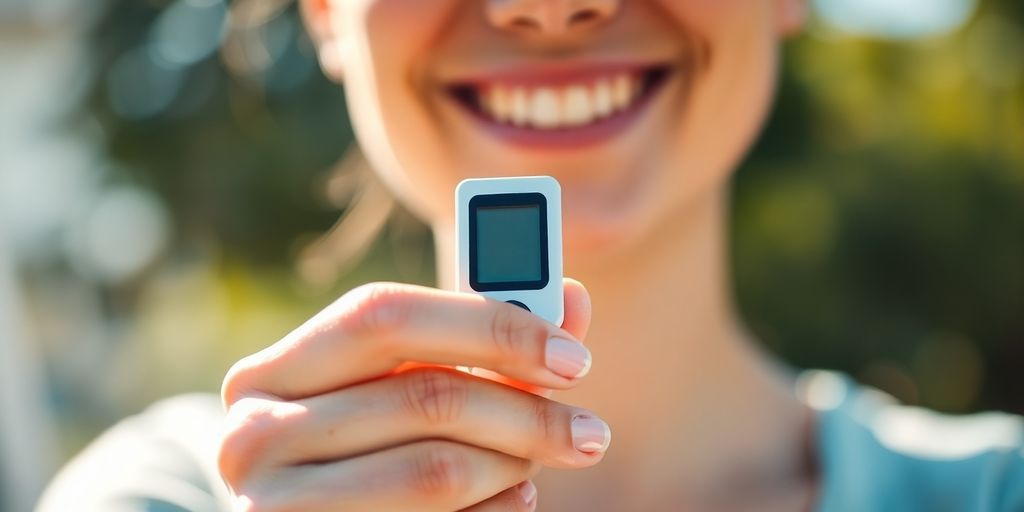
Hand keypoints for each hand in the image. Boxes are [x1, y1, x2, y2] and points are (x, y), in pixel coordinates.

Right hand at [218, 279, 607, 510]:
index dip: (488, 325)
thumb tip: (572, 298)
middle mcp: (254, 430)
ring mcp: (271, 501)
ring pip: (436, 468)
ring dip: (514, 464)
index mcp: (273, 371)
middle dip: (527, 412)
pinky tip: (514, 497)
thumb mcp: (405, 393)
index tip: (572, 355)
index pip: (385, 314)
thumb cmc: (365, 457)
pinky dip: (496, 509)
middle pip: (425, 395)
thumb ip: (480, 342)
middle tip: (591, 433)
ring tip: (540, 464)